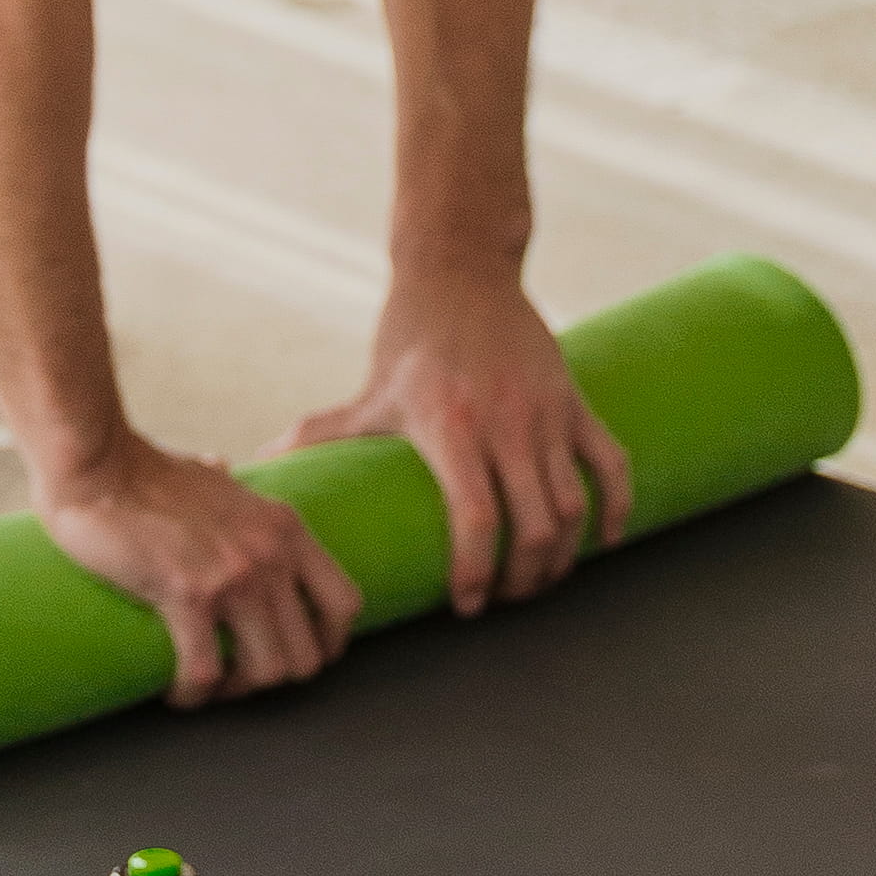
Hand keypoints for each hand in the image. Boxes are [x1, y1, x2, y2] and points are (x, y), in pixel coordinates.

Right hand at [41, 436, 363, 706]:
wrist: (98, 462)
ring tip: (205, 683)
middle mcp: (271, 554)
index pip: (345, 604)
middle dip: (273, 676)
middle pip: (308, 654)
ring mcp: (234, 575)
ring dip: (235, 689)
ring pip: (267, 672)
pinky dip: (190, 694)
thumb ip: (227, 482)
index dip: (326, 644)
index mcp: (284, 528)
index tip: (295, 654)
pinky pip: (204, 672)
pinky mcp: (188, 595)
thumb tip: (219, 469)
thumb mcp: (211, 476)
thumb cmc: (142, 470)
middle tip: (236, 675)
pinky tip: (173, 690)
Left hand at [287, 275, 630, 614]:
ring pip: (573, 505)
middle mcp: (506, 422)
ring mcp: (547, 412)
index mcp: (450, 426)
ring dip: (562, 554)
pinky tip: (604, 540)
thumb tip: (260, 464)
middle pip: (534, 526)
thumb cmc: (410, 337)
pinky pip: (612, 463)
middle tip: (505, 598)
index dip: (476, 572)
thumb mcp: (371, 392)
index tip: (467, 604)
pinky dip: (615, 508)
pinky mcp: (575, 399)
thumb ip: (321, 433)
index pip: (476, 520)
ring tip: (540, 577)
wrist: (461, 270)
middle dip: (523, 578)